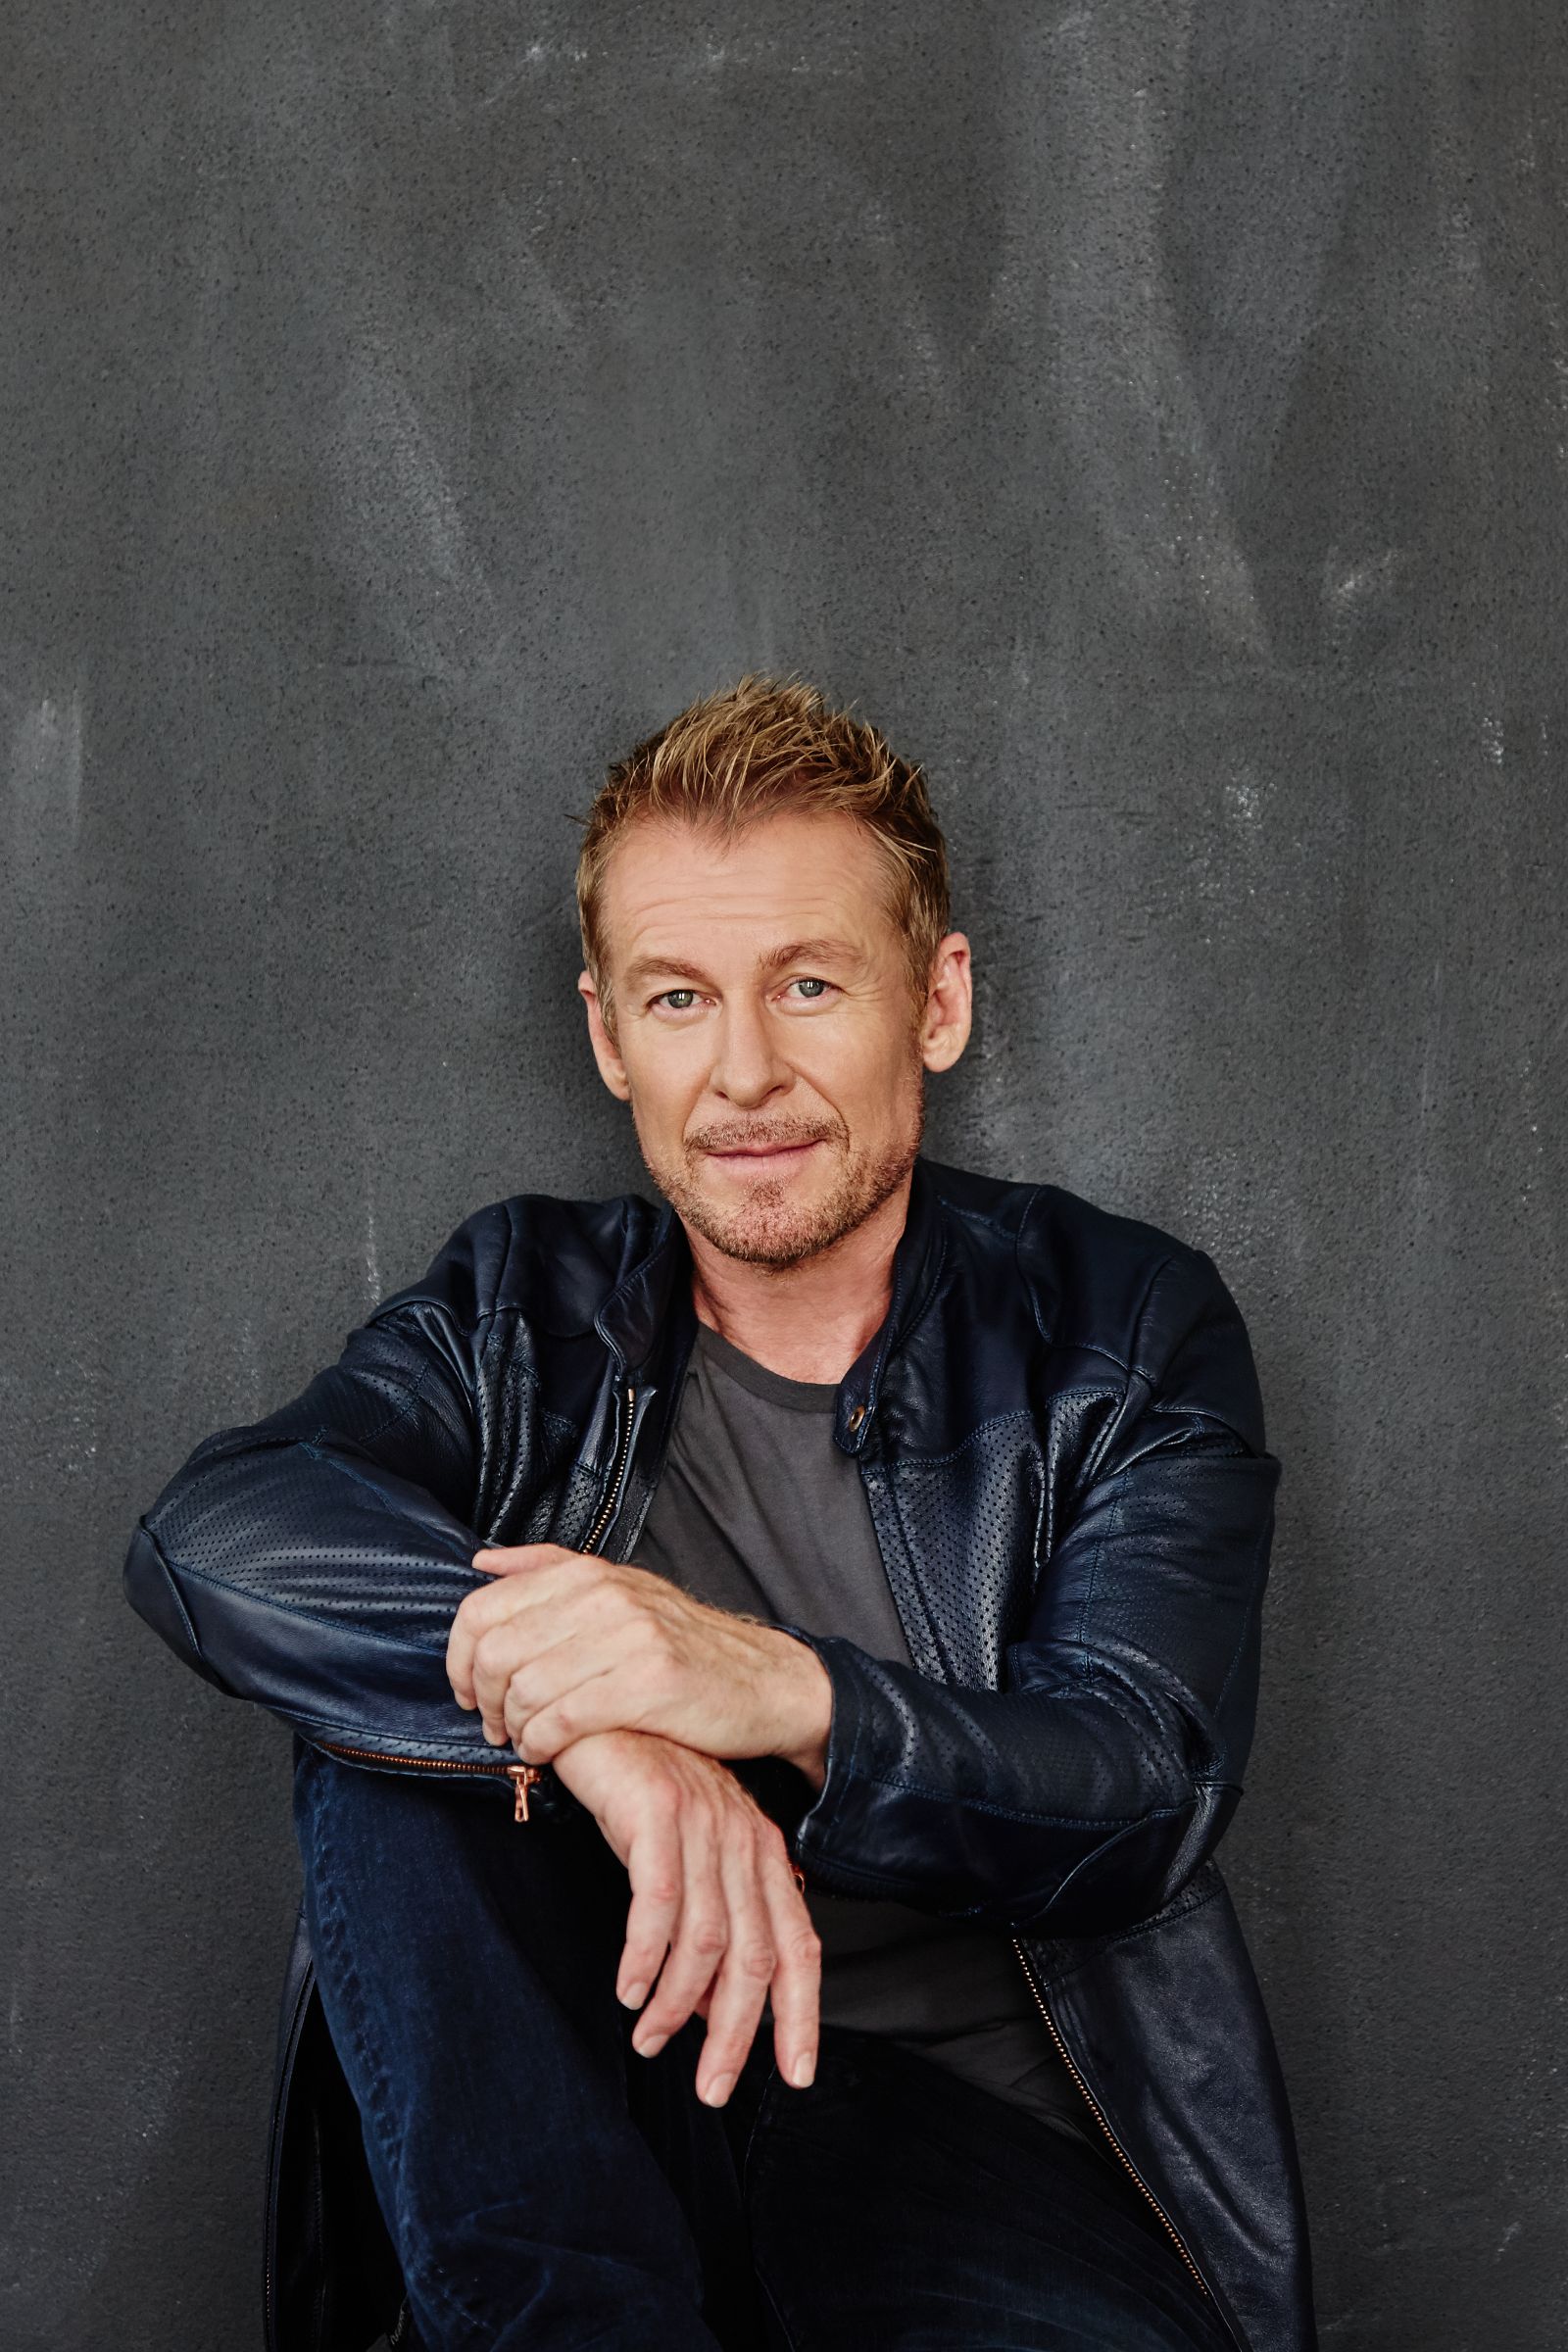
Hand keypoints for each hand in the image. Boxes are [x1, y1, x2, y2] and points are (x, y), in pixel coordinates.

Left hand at [446, 1543, 831, 1783]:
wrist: (765, 1680)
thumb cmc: (684, 1645)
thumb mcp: (621, 1589)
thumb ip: (548, 1570)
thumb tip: (481, 1561)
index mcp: (588, 1573)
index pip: (483, 1608)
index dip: (459, 1658)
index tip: (467, 1690)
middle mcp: (604, 1597)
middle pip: (496, 1652)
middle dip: (481, 1699)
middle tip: (493, 1725)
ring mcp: (629, 1637)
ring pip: (525, 1689)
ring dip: (512, 1727)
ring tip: (524, 1740)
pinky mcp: (649, 1684)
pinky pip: (563, 1720)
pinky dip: (541, 1744)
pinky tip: (547, 1753)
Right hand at [549, 1725, 821, 2105]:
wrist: (598, 1706)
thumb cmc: (635, 1786)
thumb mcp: (682, 1857)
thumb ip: (702, 1926)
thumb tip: (700, 2012)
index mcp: (760, 1852)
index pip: (798, 1945)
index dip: (801, 2014)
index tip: (795, 2073)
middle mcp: (742, 1838)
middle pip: (756, 1956)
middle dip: (737, 2034)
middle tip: (712, 2089)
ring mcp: (703, 1822)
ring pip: (708, 1939)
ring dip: (677, 2003)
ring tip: (648, 2040)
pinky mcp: (657, 1810)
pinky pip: (658, 1902)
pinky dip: (645, 1957)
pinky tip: (627, 1989)